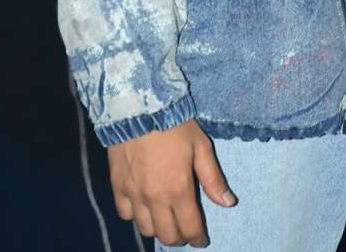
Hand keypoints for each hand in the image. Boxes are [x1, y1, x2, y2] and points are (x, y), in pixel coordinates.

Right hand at [108, 118, 235, 247]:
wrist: (139, 107)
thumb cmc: (175, 125)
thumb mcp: (201, 146)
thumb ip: (213, 178)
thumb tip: (228, 203)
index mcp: (179, 190)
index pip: (189, 228)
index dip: (197, 239)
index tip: (201, 240)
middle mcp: (155, 198)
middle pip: (167, 235)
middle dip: (179, 237)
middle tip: (185, 229)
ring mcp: (133, 195)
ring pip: (145, 229)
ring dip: (158, 228)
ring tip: (165, 218)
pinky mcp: (117, 187)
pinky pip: (125, 214)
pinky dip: (135, 216)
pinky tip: (143, 206)